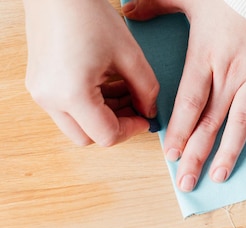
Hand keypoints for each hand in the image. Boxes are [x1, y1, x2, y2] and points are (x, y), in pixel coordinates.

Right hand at [23, 0, 159, 145]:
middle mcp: (50, 98)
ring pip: (77, 126)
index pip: (107, 135)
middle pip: (88, 138)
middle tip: (135, 108)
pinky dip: (88, 106)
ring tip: (123, 91)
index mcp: (72, 94)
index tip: (145, 118)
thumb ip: (146, 90)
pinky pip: (66, 110)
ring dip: (102, 117)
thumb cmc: (88, 15)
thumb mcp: (130, 55)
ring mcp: (40, 92)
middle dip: (115, 127)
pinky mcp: (39, 84)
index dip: (131, 130)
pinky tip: (106, 85)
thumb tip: (149, 112)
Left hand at [124, 0, 245, 190]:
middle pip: (211, 120)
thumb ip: (157, 3)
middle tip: (187, 181)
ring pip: (242, 121)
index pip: (189, 103)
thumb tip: (128, 11)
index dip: (180, 131)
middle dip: (197, 153)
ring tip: (219, 176)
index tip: (171, 156)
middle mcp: (232, 73)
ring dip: (230, 151)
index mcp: (206, 56)